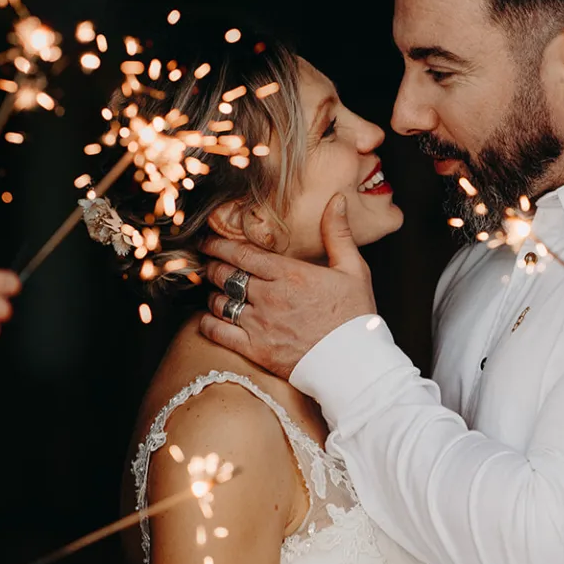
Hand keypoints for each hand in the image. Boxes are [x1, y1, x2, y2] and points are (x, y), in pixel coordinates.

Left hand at [200, 196, 376, 378]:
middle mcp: (269, 296)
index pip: (241, 253)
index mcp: (290, 274)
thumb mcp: (354, 269)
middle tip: (210, 264)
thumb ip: (338, 234)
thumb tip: (335, 200)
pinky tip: (209, 318)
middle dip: (213, 267)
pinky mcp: (256, 350)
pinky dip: (208, 323)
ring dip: (212, 294)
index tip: (209, 242)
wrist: (354, 363)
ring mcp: (259, 324)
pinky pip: (218, 333)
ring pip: (219, 302)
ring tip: (213, 290)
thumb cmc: (356, 317)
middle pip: (225, 275)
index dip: (219, 245)